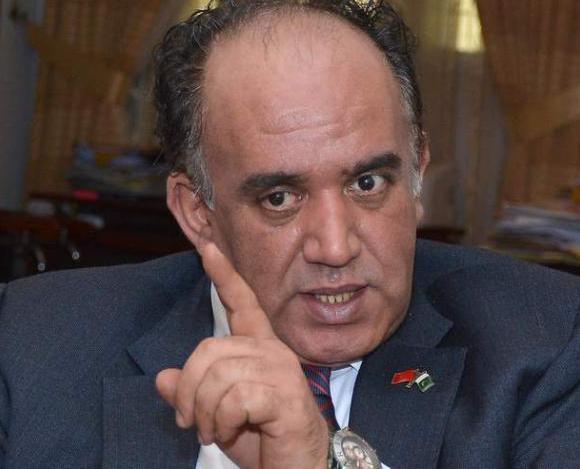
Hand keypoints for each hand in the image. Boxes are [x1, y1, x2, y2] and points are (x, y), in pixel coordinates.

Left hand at [156, 242, 328, 468]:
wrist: (300, 468)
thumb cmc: (262, 438)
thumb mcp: (216, 415)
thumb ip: (193, 393)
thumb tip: (162, 378)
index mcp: (259, 348)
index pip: (242, 303)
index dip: (224, 275)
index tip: (208, 249)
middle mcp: (272, 351)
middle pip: (208, 349)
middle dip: (189, 391)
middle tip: (191, 422)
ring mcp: (280, 370)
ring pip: (216, 375)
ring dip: (204, 412)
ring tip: (211, 431)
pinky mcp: (284, 395)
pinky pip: (233, 398)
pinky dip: (221, 422)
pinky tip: (229, 432)